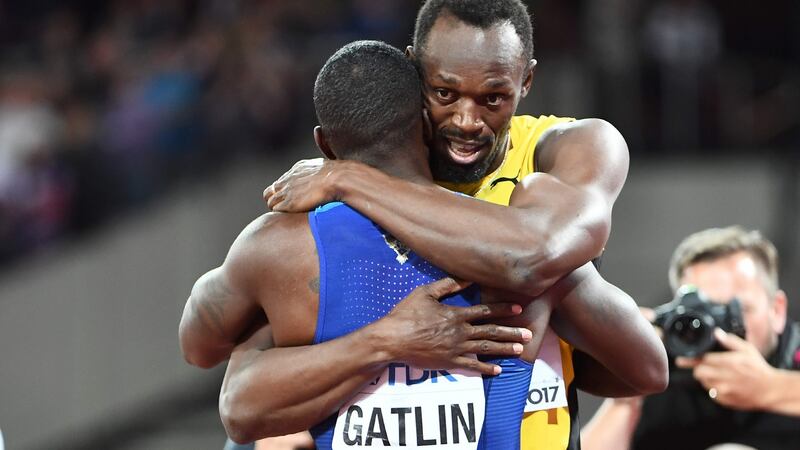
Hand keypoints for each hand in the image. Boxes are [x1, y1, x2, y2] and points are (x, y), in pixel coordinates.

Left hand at [264, 158, 343, 211]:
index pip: (282, 182)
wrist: (338, 179)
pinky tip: (290, 217)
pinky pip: (276, 209)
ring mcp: (287, 191)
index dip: (284, 192)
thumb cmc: (339, 177)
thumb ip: (321, 174)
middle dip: (275, 199)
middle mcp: (288, 179)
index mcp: (297, 169)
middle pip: (271, 191)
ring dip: (277, 208)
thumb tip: (328, 179)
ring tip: (288, 215)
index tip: (291, 199)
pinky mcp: (289, 203)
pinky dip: (280, 214)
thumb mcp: (327, 170)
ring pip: (270, 201)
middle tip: (285, 208)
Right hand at [374, 277, 531, 375]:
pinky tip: (498, 370)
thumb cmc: (406, 314)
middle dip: (511, 332)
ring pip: (486, 348)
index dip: (502, 309)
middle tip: (529, 334)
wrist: (393, 339)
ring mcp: (456, 348)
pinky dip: (485, 368)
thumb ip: (448, 286)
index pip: (485, 311)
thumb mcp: (425, 293)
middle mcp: (460, 332)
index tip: (518, 309)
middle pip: (491, 331)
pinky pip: (472, 366)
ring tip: (520, 350)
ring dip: (505, 349)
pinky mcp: (449, 362)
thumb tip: (467, 279)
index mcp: (456, 314)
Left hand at [676, 328, 775, 410]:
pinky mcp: (724, 400)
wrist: (770, 390)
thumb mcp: (747, 350)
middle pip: (698, 372)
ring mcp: (724, 390)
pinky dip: (714, 389)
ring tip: (719, 375)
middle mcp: (724, 377)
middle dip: (699, 368)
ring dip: (706, 378)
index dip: (691, 359)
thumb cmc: (759, 369)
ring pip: (703, 383)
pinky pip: (711, 393)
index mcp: (728, 362)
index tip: (681, 359)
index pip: (701, 359)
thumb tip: (716, 333)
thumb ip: (730, 341)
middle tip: (705, 367)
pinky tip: (724, 384)